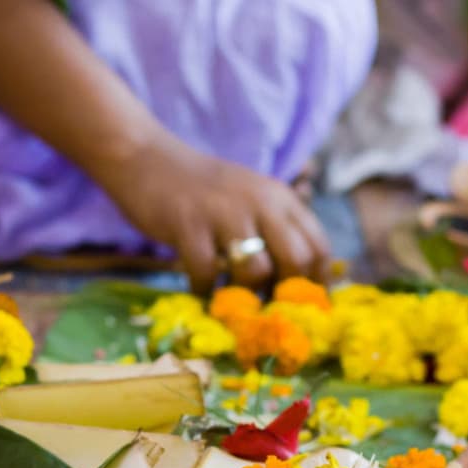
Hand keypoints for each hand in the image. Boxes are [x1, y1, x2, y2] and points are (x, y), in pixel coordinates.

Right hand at [93, 137, 332, 294]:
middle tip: (264, 306)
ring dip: (243, 295)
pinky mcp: (189, 225)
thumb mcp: (252, 201)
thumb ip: (277, 232)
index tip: (299, 307)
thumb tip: (299, 286)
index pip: (319, 247)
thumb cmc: (204, 192)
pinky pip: (207, 273)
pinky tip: (199, 287)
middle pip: (297, 260)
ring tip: (229, 298)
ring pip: (255, 270)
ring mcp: (224, 212)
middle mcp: (260, 202)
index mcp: (280, 198)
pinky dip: (204, 290)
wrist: (148, 160)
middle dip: (284, 293)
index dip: (315, 284)